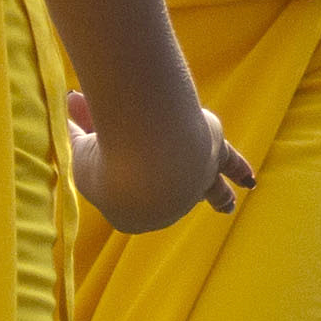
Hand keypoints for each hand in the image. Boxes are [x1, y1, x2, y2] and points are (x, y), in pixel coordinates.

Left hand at [67, 87, 257, 233]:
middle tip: (153, 181)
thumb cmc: (111, 158)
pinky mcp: (212, 156)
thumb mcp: (80, 145)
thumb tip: (72, 104)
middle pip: (158, 184)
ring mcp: (192, 183)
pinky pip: (229, 166)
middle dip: (152, 176)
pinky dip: (238, 171)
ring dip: (217, 195)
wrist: (153, 157)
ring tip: (227, 205)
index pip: (116, 187)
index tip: (83, 116)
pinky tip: (249, 182)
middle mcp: (167, 207)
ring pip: (207, 191)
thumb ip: (78, 130)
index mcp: (130, 216)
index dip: (98, 150)